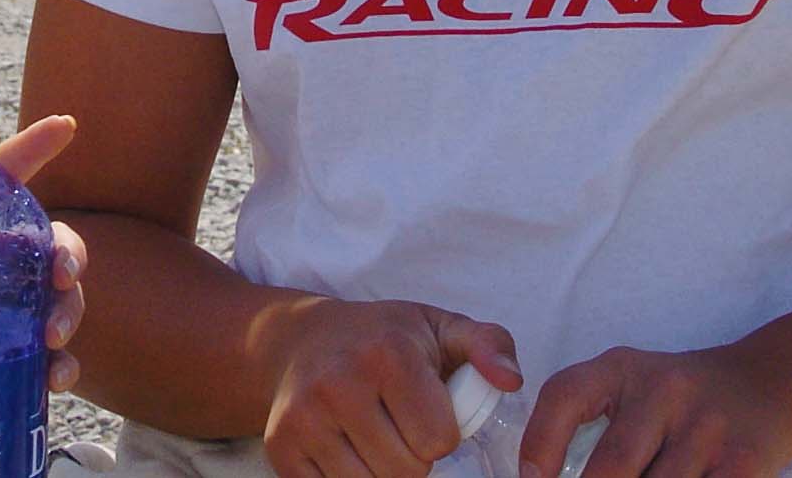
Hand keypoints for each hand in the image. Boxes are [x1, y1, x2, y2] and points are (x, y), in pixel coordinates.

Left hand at [0, 114, 91, 424]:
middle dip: (68, 251)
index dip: (30, 151)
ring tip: (52, 339)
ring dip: (67, 311)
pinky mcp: (4, 362)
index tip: (63, 125)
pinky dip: (62, 365)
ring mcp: (0, 317)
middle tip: (61, 276)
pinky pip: (50, 358)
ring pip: (57, 298)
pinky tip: (54, 379)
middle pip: (47, 243)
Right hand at [261, 298, 520, 477]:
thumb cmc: (383, 338)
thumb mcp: (439, 327)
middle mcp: (337, 383)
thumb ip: (488, 344)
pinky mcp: (281, 446)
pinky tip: (347, 450)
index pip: (438, 439)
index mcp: (385, 353)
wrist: (301, 340)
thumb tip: (511, 381)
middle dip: (415, 458)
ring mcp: (302, 417)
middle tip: (400, 427)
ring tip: (376, 438)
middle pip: (407, 471)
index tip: (425, 411)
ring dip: (384, 473)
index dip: (442, 433)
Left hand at [526, 345, 791, 477]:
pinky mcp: (743, 460)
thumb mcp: (631, 385)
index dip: (540, 441)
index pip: (565, 396)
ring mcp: (706, 426)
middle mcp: (662, 390)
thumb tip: (545, 475)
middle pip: (611, 465)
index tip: (532, 477)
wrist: (770, 383)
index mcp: (621, 368)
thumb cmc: (682, 397)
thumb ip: (590, 420)